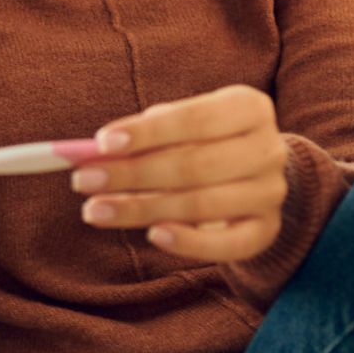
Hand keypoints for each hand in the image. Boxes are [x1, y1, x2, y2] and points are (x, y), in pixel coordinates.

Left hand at [71, 83, 287, 262]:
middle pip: (195, 165)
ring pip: (202, 205)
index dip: (148, 133)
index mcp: (249, 108)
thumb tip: (97, 150)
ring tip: (95, 211)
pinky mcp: (267, 231)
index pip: (195, 119)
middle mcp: (268, 149)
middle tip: (83, 182)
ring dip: (142, 210)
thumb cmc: (205, 142)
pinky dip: (188, 242)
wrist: (256, 176)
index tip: (102, 143)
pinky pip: (227, 245)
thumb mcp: (183, 127)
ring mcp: (271, 193)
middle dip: (133, 174)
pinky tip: (152, 235)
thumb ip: (147, 135)